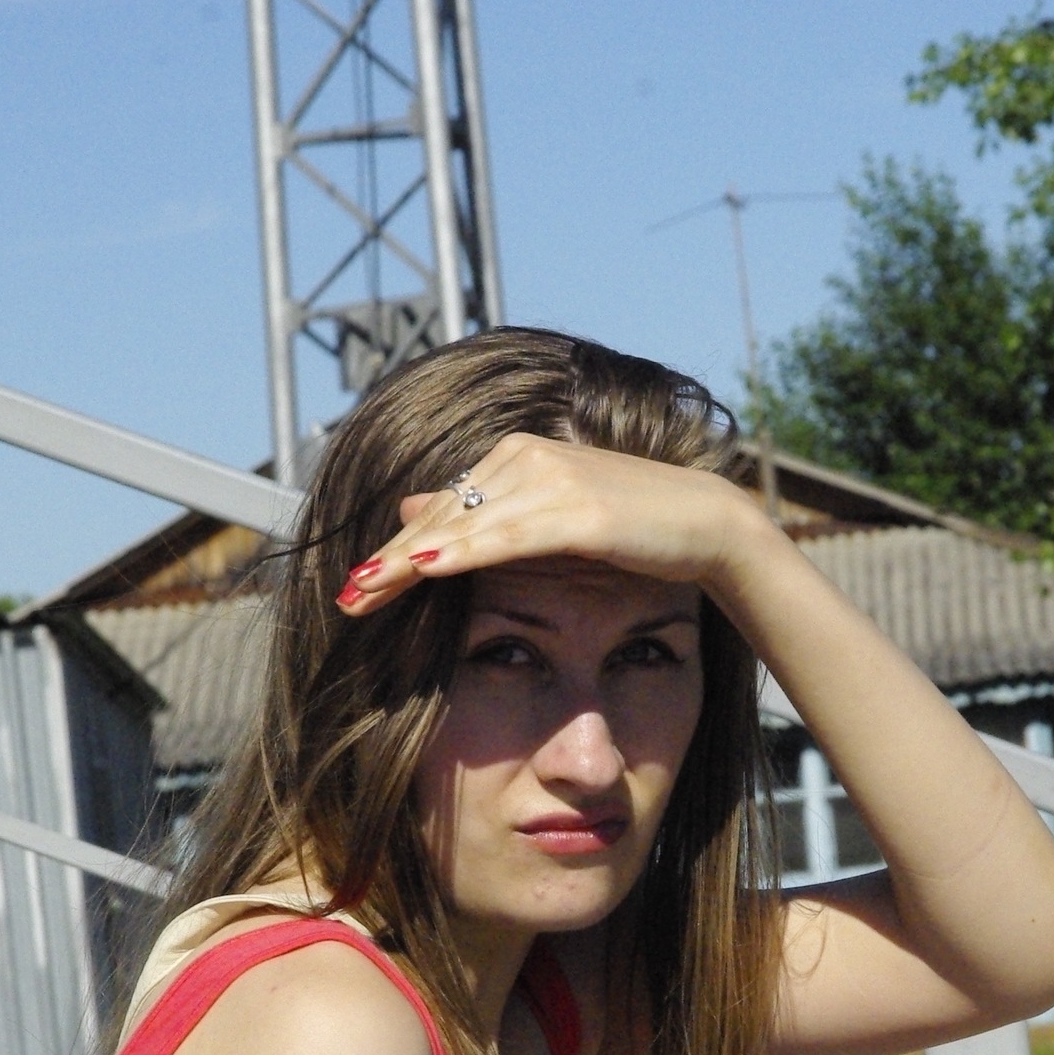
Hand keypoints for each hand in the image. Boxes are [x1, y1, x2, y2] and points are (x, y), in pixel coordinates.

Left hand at [333, 433, 769, 612]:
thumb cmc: (633, 528)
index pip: (441, 510)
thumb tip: (413, 506)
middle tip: (347, 597)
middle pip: (441, 517)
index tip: (357, 586)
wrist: (706, 525)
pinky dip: (464, 552)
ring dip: (410, 561)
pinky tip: (427, 569)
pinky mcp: (578, 509)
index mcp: (515, 457)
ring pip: (463, 526)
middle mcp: (525, 458)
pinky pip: (507, 534)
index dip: (396, 550)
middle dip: (390, 561)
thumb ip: (485, 512)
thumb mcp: (549, 516)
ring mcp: (551, 479)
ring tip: (368, 590)